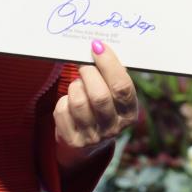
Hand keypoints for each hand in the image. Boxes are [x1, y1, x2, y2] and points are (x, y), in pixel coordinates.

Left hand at [53, 41, 137, 165]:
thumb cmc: (103, 109)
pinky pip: (62, 110)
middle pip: (99, 96)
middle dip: (88, 73)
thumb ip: (112, 77)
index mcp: (129, 113)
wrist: (88, 145)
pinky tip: (70, 102)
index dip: (109, 64)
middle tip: (84, 63)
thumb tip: (98, 48)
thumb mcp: (115, 97)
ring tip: (78, 84)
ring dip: (75, 86)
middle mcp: (113, 128)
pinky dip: (64, 100)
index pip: (122, 87)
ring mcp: (92, 136)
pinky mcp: (72, 140)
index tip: (97, 46)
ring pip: (78, 101)